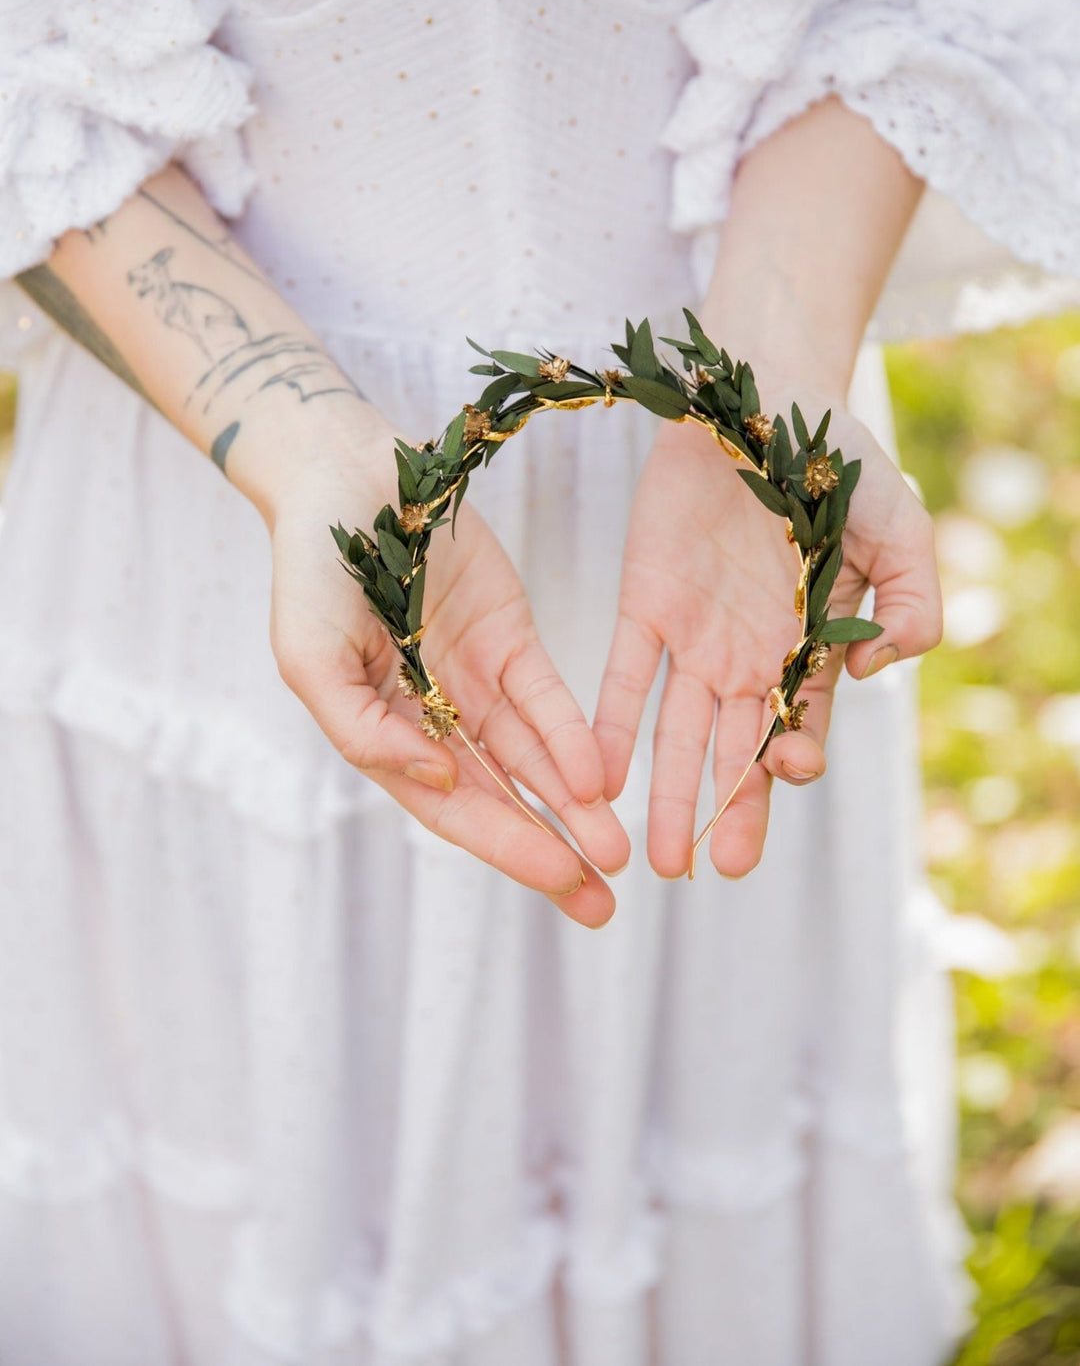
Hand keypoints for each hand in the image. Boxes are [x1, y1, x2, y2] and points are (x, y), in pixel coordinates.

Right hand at [267, 431, 628, 925]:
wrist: (345, 477)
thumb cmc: (311, 572)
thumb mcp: (311, 661)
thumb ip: (366, 732)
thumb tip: (441, 785)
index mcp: (384, 736)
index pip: (452, 810)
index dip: (506, 849)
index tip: (560, 880)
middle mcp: (436, 719)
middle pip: (502, 800)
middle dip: (552, 850)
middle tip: (602, 901)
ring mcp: (476, 678)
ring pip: (534, 758)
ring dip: (575, 806)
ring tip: (618, 853)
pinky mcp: (512, 636)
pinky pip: (547, 696)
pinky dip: (572, 735)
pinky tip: (602, 774)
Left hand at [594, 400, 940, 878]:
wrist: (758, 395)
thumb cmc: (837, 461)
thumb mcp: (901, 528)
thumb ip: (913, 604)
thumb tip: (876, 669)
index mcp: (812, 646)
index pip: (801, 725)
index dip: (793, 756)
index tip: (790, 768)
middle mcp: (750, 655)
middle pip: (736, 752)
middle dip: (726, 812)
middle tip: (707, 867)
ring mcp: (694, 636)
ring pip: (679, 734)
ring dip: (667, 794)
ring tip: (654, 857)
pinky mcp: (642, 605)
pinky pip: (622, 677)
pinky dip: (609, 727)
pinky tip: (597, 778)